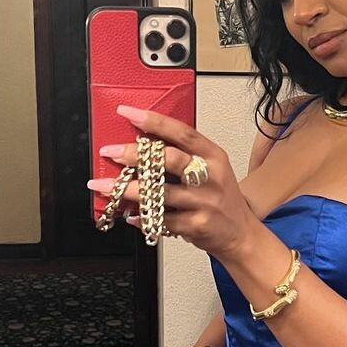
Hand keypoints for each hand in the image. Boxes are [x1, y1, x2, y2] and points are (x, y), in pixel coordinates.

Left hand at [88, 104, 256, 256]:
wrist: (241, 234)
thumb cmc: (221, 199)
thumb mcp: (212, 170)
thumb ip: (183, 157)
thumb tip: (140, 147)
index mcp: (213, 157)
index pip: (182, 133)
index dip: (154, 121)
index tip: (128, 113)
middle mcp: (211, 177)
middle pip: (170, 160)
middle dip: (135, 155)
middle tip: (111, 153)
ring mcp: (204, 203)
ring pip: (160, 193)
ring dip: (127, 190)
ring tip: (105, 187)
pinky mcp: (197, 226)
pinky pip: (162, 220)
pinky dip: (141, 217)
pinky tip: (129, 214)